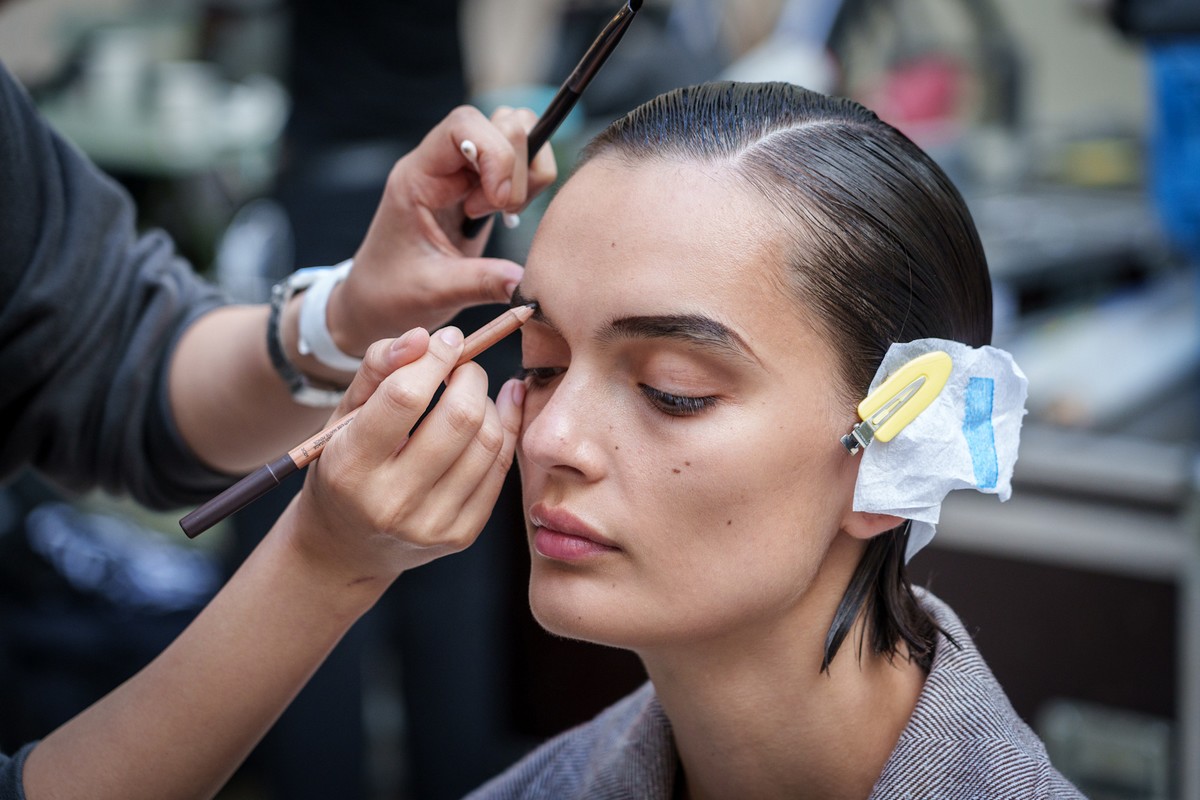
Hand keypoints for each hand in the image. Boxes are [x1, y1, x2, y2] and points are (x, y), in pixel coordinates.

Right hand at [279, 323, 525, 590]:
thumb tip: (423, 337)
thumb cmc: (343, 465)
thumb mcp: (343, 415)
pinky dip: (504, 430)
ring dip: (488, 402)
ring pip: (488, 442)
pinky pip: (500, 469)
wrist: (345, 547)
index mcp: (349, 467)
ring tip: (469, 392)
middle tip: (463, 364)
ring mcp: (431, 525)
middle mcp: (390, 503)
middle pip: (459, 418)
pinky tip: (496, 410)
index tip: (447, 339)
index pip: (405, 397)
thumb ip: (378, 368)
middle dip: (470, 376)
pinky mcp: (461, 536)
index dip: (435, 357)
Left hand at [326, 105, 556, 358]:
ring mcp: (462, 171)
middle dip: (516, 169)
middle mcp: (441, 164)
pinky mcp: (480, 185)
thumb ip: (480, 283)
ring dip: (526, 173)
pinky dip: (529, 182)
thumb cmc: (392, 293)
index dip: (495, 153)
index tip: (498, 203)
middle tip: (498, 214)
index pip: (463, 125)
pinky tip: (507, 215)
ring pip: (516, 133)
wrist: (377, 301)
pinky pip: (519, 161)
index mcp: (417, 177)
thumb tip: (524, 282)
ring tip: (504, 213)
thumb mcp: (434, 293)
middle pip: (501, 123)